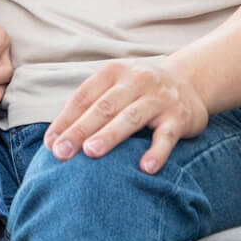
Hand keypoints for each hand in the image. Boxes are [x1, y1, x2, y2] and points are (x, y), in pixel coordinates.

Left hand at [42, 57, 208, 173]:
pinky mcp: (180, 116)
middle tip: (62, 152)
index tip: (51, 143)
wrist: (189, 81)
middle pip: (103, 107)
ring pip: (130, 117)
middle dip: (80, 130)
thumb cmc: (140, 90)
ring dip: (110, 135)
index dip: (65, 120)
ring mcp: (159, 98)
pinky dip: (157, 152)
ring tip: (91, 152)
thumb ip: (90, 105)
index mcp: (113, 72)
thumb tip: (56, 137)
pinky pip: (167, 135)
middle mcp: (136, 80)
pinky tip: (146, 168)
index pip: (83, 97)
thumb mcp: (115, 86)